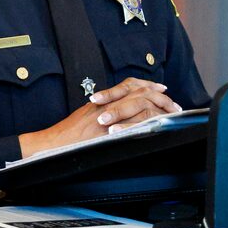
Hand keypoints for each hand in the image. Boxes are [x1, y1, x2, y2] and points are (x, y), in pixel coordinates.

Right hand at [18, 77, 180, 157]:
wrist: (54, 143)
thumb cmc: (68, 133)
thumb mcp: (87, 115)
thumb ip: (105, 109)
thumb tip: (120, 111)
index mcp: (104, 99)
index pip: (130, 85)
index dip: (147, 84)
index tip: (161, 87)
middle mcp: (108, 104)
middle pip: (139, 92)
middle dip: (159, 96)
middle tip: (172, 102)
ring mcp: (109, 116)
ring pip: (139, 104)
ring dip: (158, 107)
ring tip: (171, 112)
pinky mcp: (108, 129)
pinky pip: (132, 121)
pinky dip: (146, 120)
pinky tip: (158, 123)